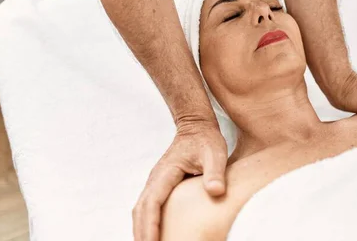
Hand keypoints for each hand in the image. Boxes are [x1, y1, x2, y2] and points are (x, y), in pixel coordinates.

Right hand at [133, 120, 227, 240]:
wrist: (196, 127)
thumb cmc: (206, 139)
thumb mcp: (215, 153)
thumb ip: (215, 172)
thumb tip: (216, 191)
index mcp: (165, 173)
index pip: (152, 203)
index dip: (150, 226)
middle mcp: (155, 179)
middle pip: (140, 211)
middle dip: (141, 234)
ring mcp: (155, 182)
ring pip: (140, 211)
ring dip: (141, 230)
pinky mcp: (160, 185)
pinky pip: (148, 208)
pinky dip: (147, 223)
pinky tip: (155, 236)